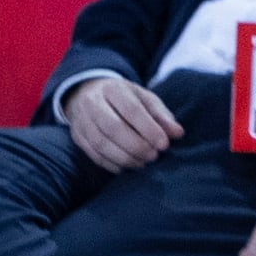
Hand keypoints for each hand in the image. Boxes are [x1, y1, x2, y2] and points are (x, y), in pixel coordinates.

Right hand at [63, 73, 183, 173]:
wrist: (87, 94)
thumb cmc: (123, 98)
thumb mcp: (144, 98)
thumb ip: (161, 115)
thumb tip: (178, 133)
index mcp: (114, 88)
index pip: (132, 110)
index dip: (149, 129)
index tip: (164, 144)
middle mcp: (94, 103)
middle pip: (114, 128)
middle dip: (136, 146)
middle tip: (154, 156)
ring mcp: (82, 121)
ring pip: (101, 144)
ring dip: (125, 157)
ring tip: (143, 162)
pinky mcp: (77, 137)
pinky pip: (93, 154)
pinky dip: (111, 164)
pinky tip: (126, 167)